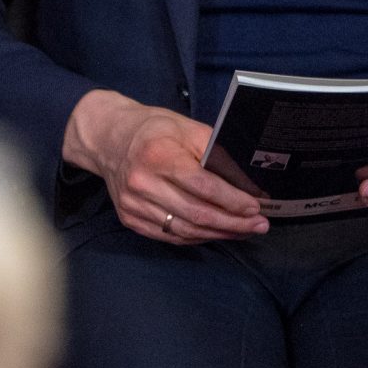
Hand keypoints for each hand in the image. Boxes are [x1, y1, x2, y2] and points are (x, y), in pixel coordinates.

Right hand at [63, 90, 267, 242]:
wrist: (109, 138)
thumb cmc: (154, 129)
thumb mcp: (189, 129)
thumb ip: (218, 155)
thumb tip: (249, 185)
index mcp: (158, 155)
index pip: (203, 187)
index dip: (233, 201)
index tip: (256, 207)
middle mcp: (142, 183)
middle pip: (196, 214)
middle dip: (233, 223)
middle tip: (259, 225)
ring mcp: (133, 204)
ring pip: (185, 231)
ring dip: (219, 234)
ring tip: (242, 231)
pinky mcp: (129, 218)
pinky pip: (170, 236)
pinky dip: (197, 237)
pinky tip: (215, 232)